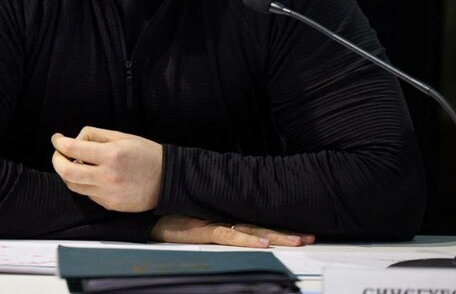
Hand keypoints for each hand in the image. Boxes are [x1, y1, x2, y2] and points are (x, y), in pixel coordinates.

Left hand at [51, 127, 162, 211]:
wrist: (168, 180)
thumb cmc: (146, 154)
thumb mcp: (122, 137)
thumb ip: (95, 136)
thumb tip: (74, 141)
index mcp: (111, 155)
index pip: (73, 149)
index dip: (59, 142)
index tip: (57, 138)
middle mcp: (107, 177)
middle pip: (66, 172)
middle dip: (57, 160)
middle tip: (59, 153)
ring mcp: (107, 194)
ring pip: (73, 186)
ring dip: (67, 173)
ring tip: (74, 163)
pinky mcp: (109, 204)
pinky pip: (87, 194)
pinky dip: (83, 183)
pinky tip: (91, 175)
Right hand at [150, 215, 315, 247]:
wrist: (147, 212)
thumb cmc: (171, 217)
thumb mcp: (198, 223)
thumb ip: (218, 225)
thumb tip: (239, 231)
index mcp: (224, 218)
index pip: (258, 224)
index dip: (279, 228)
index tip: (301, 232)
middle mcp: (223, 219)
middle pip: (260, 227)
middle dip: (286, 233)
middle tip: (308, 237)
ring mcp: (213, 224)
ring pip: (250, 232)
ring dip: (275, 237)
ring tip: (297, 241)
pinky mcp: (201, 231)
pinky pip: (227, 236)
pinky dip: (246, 240)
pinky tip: (262, 243)